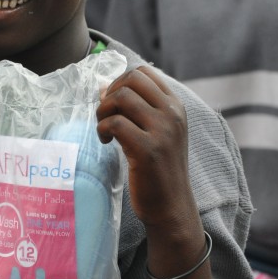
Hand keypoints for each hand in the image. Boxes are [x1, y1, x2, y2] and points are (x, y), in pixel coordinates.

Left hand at [96, 66, 194, 228]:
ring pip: (121, 97)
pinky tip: (106, 141)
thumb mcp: (156, 133)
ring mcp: (162, 130)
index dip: (120, 82)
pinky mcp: (148, 149)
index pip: (143, 72)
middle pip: (131, 79)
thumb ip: (136, 109)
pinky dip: (103, 129)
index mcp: (175, 106)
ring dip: (103, 111)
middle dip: (110, 94)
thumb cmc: (158, 169)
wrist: (171, 206)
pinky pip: (114, 123)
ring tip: (105, 130)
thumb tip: (103, 87)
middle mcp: (172, 114)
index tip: (114, 104)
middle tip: (107, 116)